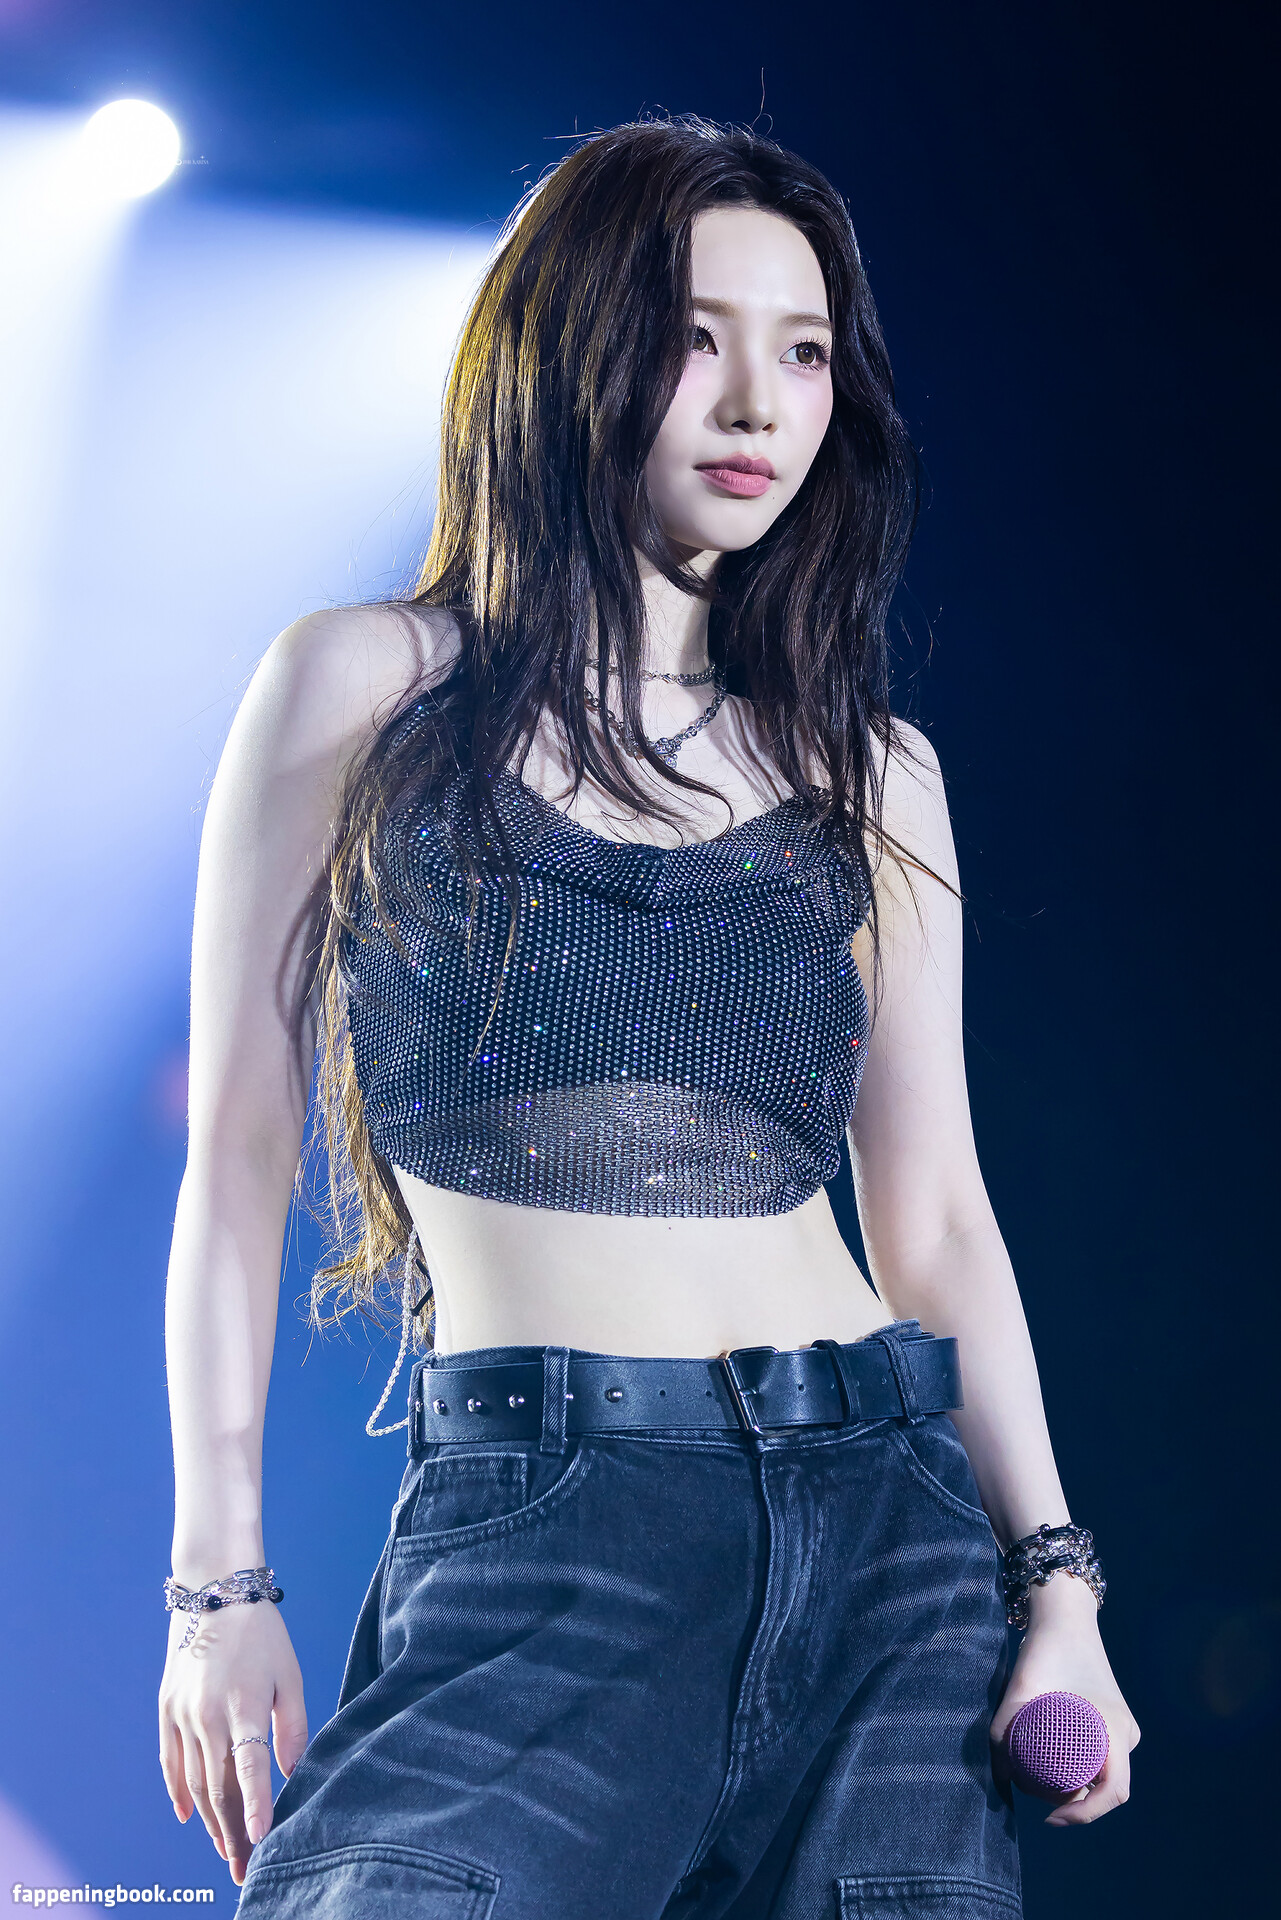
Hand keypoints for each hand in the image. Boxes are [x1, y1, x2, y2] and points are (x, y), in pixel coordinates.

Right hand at [158, 1599, 307, 1885]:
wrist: (214, 1591)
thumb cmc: (262, 1634)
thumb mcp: (289, 1674)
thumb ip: (293, 1727)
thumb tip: (294, 1774)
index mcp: (244, 1705)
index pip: (249, 1767)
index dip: (255, 1806)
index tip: (260, 1839)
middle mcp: (208, 1714)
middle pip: (219, 1787)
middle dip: (232, 1833)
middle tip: (245, 1869)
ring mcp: (182, 1714)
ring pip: (194, 1782)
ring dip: (210, 1821)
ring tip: (226, 1851)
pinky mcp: (166, 1708)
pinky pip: (170, 1761)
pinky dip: (179, 1792)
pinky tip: (190, 1817)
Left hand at [989, 1574, 1139, 1826]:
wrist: (1064, 1617)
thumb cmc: (1047, 1650)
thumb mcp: (1020, 1688)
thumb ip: (1004, 1728)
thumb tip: (1000, 1772)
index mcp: (1116, 1729)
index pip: (1113, 1793)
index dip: (1085, 1815)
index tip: (1052, 1818)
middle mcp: (1126, 1733)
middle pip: (1108, 1788)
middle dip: (1077, 1804)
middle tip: (1040, 1800)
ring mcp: (1122, 1727)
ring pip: (1106, 1774)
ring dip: (1080, 1787)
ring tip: (1044, 1783)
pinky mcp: (1112, 1719)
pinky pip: (1104, 1757)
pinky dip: (1084, 1770)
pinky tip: (1058, 1770)